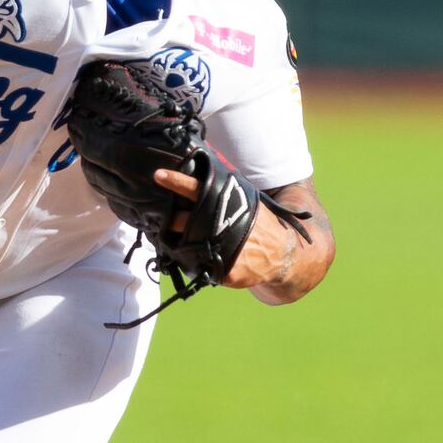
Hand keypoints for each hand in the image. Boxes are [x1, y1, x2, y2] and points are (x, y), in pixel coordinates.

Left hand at [152, 166, 303, 289]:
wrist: (282, 254)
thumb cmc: (259, 224)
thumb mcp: (247, 201)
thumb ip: (225, 192)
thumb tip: (202, 171)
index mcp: (227, 205)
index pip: (197, 189)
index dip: (177, 182)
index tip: (159, 175)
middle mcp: (223, 226)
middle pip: (182, 221)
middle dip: (170, 221)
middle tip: (163, 219)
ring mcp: (223, 250)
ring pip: (185, 247)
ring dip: (177, 244)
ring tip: (180, 240)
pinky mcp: (225, 271)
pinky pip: (198, 267)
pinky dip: (196, 263)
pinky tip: (202, 259)